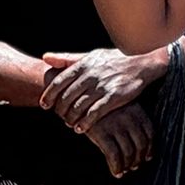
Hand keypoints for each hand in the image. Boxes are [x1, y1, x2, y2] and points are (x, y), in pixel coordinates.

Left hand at [41, 47, 160, 130]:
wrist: (140, 65)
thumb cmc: (112, 61)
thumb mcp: (90, 56)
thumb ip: (67, 59)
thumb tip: (45, 58)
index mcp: (84, 65)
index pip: (60, 81)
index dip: (49, 94)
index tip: (44, 105)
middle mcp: (91, 75)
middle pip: (67, 96)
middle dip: (59, 109)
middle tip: (57, 116)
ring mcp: (102, 86)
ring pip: (79, 106)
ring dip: (71, 118)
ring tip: (68, 123)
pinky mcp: (113, 97)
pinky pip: (94, 113)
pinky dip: (85, 122)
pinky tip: (80, 128)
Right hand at [84, 99, 151, 176]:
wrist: (78, 101)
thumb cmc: (99, 105)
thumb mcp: (119, 105)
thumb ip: (131, 118)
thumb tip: (138, 143)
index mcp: (136, 110)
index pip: (150, 133)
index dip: (150, 148)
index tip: (147, 157)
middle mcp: (128, 118)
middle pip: (141, 144)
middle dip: (138, 159)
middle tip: (134, 166)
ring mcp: (115, 126)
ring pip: (128, 152)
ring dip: (127, 165)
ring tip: (124, 170)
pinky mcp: (102, 133)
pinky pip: (114, 156)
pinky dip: (116, 167)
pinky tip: (115, 172)